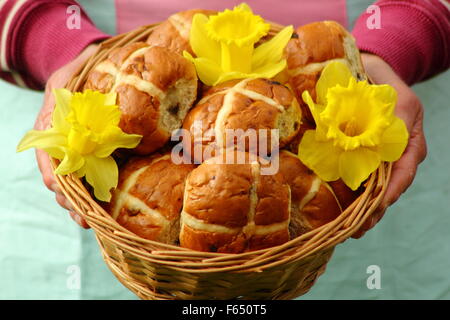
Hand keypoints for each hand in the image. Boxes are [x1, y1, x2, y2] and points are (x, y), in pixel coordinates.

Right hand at [34, 44, 98, 227]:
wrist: (82, 81)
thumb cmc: (74, 78)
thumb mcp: (68, 76)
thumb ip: (72, 77)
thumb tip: (85, 69)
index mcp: (49, 131)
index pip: (47, 159)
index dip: (55, 177)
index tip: (62, 190)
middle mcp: (58, 148)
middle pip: (58, 180)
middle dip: (69, 200)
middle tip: (82, 217)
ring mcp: (73, 156)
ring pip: (71, 187)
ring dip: (78, 206)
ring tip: (89, 222)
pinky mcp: (88, 161)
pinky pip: (86, 183)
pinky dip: (89, 199)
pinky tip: (97, 214)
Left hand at [352, 53, 426, 238]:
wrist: (365, 72)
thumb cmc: (376, 78)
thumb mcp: (388, 87)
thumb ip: (390, 111)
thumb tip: (382, 137)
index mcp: (408, 136)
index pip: (404, 170)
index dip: (391, 191)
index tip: (378, 207)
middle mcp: (398, 151)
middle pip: (390, 186)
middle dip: (374, 210)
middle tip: (357, 230)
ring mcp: (382, 156)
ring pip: (376, 188)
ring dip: (363, 210)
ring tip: (348, 231)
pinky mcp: (365, 157)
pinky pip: (362, 180)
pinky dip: (353, 197)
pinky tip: (342, 212)